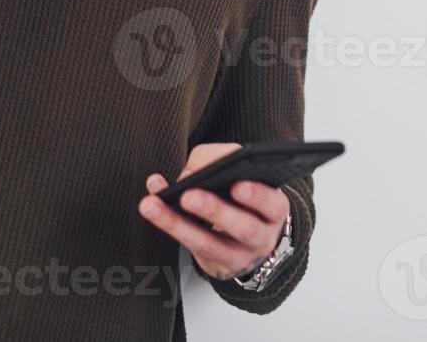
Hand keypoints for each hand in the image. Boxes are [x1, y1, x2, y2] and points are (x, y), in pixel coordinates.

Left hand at [137, 143, 289, 279]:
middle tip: (188, 196)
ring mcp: (238, 256)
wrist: (251, 240)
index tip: (236, 184)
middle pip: (243, 227)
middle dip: (215, 210)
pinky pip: (188, 248)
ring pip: (209, 244)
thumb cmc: (245, 199)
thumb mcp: (244, 175)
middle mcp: (261, 237)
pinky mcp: (214, 265)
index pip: (272, 204)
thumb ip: (219, 161)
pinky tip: (152, 207)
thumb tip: (189, 172)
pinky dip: (168, 224)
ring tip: (153, 204)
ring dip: (178, 223)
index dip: (257, 196)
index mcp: (274, 209)